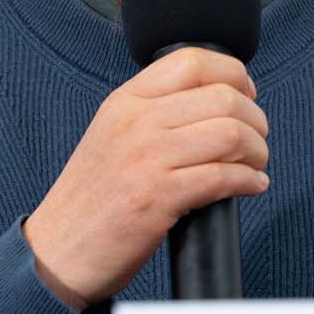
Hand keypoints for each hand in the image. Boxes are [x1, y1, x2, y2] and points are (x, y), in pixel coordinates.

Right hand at [23, 47, 268, 310]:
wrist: (57, 252)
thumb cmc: (94, 199)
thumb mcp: (113, 136)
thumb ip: (155, 113)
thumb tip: (219, 101)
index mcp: (125, 101)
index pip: (192, 61)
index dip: (234, 75)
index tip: (247, 96)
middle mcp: (135, 123)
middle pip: (222, 97)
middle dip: (255, 120)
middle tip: (256, 141)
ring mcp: (145, 159)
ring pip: (230, 133)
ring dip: (256, 151)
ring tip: (255, 165)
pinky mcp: (157, 198)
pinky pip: (224, 177)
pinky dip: (249, 181)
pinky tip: (251, 186)